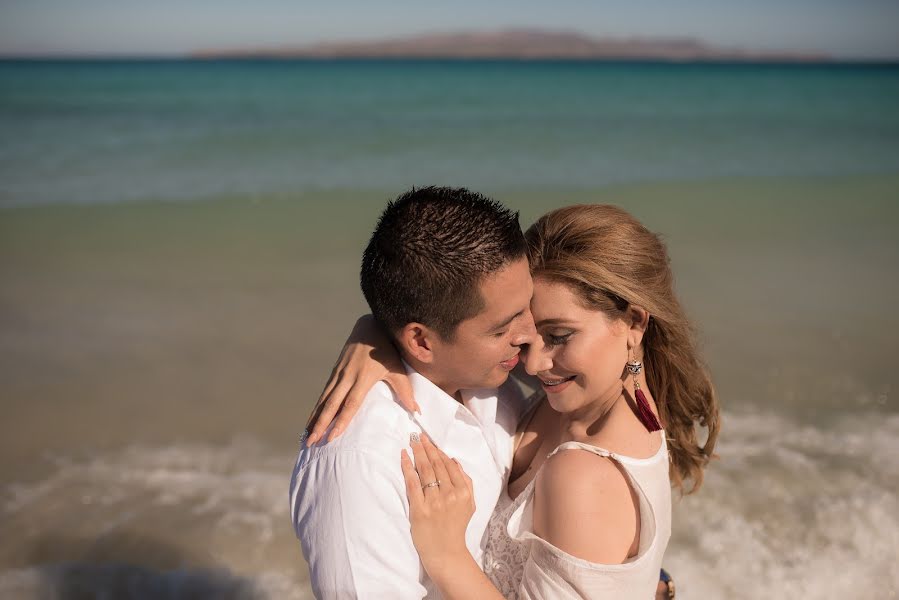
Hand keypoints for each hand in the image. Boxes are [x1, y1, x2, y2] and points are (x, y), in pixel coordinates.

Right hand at [305, 315, 416, 444]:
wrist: (369, 326)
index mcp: (363, 377)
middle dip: (321, 424)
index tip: (332, 436)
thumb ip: (405, 390)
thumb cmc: (387, 349)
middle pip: (332, 404)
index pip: (351, 403)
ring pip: (324, 399)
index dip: (342, 421)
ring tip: (307, 436)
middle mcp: (347, 376)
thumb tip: (416, 411)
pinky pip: (324, 393)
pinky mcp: (334, 371)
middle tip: (312, 442)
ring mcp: (338, 373)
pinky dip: (316, 407)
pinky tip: (311, 420)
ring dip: (314, 418)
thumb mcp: (398, 368)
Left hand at [400, 434, 475, 572]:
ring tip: (412, 441)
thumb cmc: (456, 528)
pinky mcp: (419, 509)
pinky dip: (407, 467)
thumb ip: (466, 482)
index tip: (430, 441)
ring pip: (425, 471)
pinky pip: (412, 483)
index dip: (438, 451)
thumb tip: (454, 461)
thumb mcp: (470, 504)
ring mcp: (434, 502)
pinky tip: (404, 456)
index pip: (449, 465)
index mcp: (463, 492)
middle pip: (436, 465)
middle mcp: (450, 494)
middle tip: (418, 435)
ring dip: (417, 453)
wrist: (446, 553)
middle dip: (426, 447)